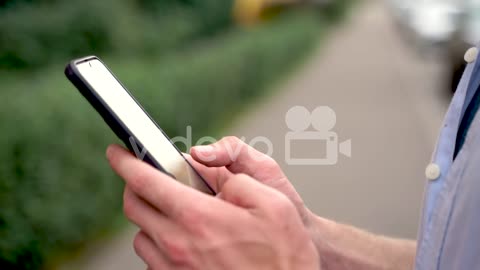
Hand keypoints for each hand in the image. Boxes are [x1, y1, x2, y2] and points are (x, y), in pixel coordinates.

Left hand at [107, 144, 318, 269]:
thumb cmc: (285, 254)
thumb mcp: (273, 202)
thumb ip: (236, 178)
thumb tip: (211, 171)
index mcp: (198, 217)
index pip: (145, 181)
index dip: (125, 161)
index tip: (117, 152)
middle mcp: (178, 245)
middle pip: (134, 207)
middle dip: (134, 185)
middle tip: (146, 176)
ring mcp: (175, 268)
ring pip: (140, 235)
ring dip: (149, 217)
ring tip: (173, 210)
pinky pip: (153, 259)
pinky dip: (159, 243)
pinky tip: (183, 238)